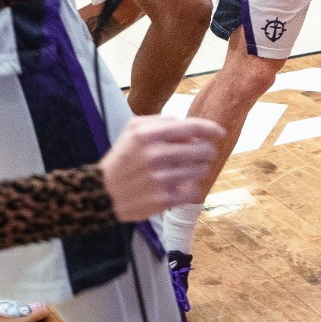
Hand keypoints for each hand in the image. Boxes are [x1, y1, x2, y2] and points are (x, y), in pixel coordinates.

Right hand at [98, 115, 225, 221]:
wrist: (101, 193)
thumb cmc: (122, 158)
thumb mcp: (133, 130)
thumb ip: (163, 122)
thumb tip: (190, 129)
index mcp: (148, 134)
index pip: (193, 127)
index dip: (211, 129)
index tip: (219, 133)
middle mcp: (155, 155)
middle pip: (204, 150)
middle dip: (205, 152)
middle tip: (200, 156)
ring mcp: (160, 178)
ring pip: (202, 170)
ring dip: (198, 170)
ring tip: (184, 171)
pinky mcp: (164, 199)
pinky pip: (194, 191)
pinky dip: (190, 189)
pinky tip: (179, 187)